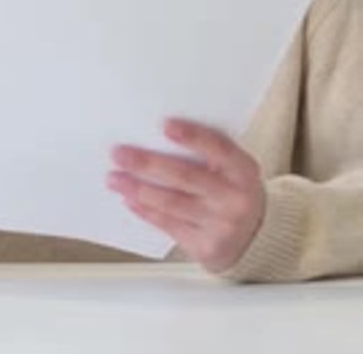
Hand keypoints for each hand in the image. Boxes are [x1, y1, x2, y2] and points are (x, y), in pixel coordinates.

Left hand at [107, 118, 264, 272]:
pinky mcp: (205, 247)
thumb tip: (160, 134)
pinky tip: (129, 198)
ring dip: (137, 188)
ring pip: (171, 203)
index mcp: (244, 171)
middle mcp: (234, 199)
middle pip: (186, 177)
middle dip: (148, 163)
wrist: (257, 238)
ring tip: (115, 177)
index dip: (193, 136)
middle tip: (120, 153)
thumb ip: (209, 153)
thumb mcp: (235, 168)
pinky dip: (145, 211)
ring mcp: (220, 226)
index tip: (166, 125)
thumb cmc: (235, 191)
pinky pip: (168, 225)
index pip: (220, 149)